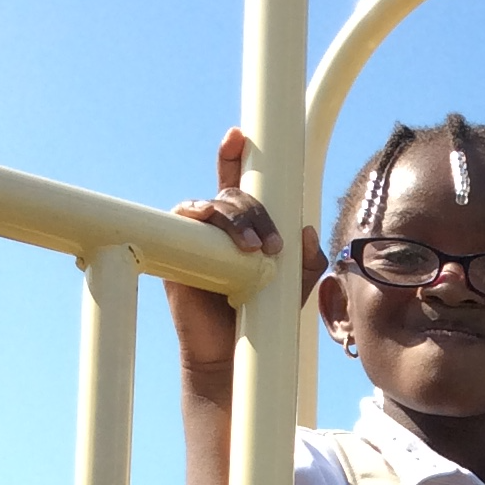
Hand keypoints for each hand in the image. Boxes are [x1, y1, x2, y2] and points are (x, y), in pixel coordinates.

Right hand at [165, 127, 326, 374]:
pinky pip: (184, 217)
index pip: (239, 184)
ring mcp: (196, 233)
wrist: (230, 350)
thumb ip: (308, 262)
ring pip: (214, 205)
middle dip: (256, 213)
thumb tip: (308, 231)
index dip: (235, 156)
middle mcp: (218, 225)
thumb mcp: (294, 287)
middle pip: (234, 195)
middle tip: (271, 247)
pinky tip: (209, 222)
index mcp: (244, 226)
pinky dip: (199, 214)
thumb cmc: (262, 314)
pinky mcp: (176, 246)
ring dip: (235, 220)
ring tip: (253, 250)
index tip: (238, 134)